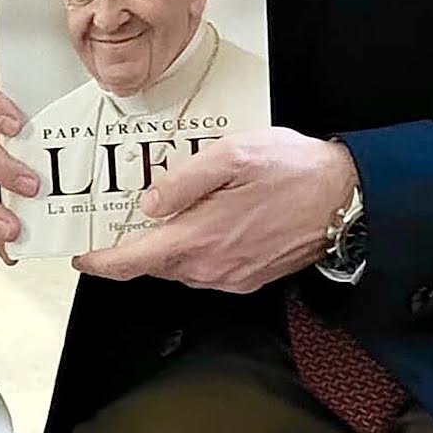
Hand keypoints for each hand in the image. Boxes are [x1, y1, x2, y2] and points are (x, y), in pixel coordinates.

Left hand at [73, 127, 357, 292]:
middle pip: (155, 265)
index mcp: (201, 239)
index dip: (103, 262)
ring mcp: (234, 276)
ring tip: (164, 212)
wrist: (349, 200)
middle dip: (133, 246)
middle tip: (121, 217)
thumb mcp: (234, 156)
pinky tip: (203, 221)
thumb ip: (184, 180)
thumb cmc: (296, 171)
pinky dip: (194, 249)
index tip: (83, 257)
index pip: (135, 262)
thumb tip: (149, 203)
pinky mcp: (252, 276)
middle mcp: (213, 267)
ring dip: (167, 246)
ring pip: (181, 267)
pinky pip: (208, 268)